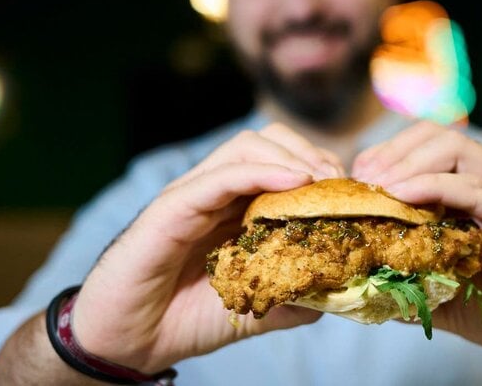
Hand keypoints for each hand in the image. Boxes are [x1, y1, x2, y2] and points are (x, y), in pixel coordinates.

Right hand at [70, 123, 343, 373]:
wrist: (129, 342)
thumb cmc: (185, 319)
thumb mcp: (256, 308)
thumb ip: (295, 296)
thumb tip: (339, 287)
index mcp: (235, 207)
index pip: (283, 160)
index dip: (321, 166)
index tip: (352, 192)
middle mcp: (215, 192)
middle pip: (267, 140)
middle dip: (311, 152)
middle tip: (340, 184)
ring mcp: (192, 195)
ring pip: (244, 147)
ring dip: (291, 155)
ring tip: (322, 180)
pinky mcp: (171, 208)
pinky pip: (217, 177)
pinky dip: (259, 171)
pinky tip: (294, 181)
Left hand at [351, 121, 481, 371]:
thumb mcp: (444, 295)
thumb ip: (408, 282)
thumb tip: (360, 283)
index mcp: (472, 193)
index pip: (424, 149)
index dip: (385, 157)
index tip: (354, 182)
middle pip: (437, 136)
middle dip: (392, 151)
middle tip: (361, 181)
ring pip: (457, 149)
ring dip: (409, 162)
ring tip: (379, 186)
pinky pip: (481, 188)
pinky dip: (438, 186)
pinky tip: (405, 197)